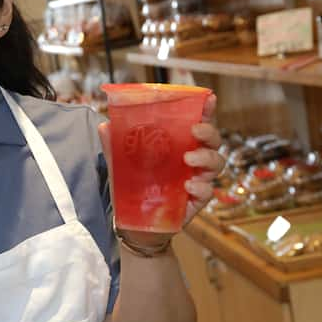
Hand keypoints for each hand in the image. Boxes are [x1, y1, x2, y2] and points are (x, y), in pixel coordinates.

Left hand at [97, 94, 225, 244]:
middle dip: (209, 132)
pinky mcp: (196, 202)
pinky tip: (188, 186)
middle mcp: (193, 160)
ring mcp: (197, 180)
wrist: (134, 223)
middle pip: (214, 141)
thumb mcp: (121, 163)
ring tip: (188, 158)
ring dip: (206, 157)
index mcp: (179, 145)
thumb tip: (104, 125)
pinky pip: (208, 192)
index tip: (209, 99)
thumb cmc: (133, 186)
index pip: (198, 124)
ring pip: (217, 164)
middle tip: (194, 131)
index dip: (206, 111)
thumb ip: (114, 145)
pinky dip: (201, 187)